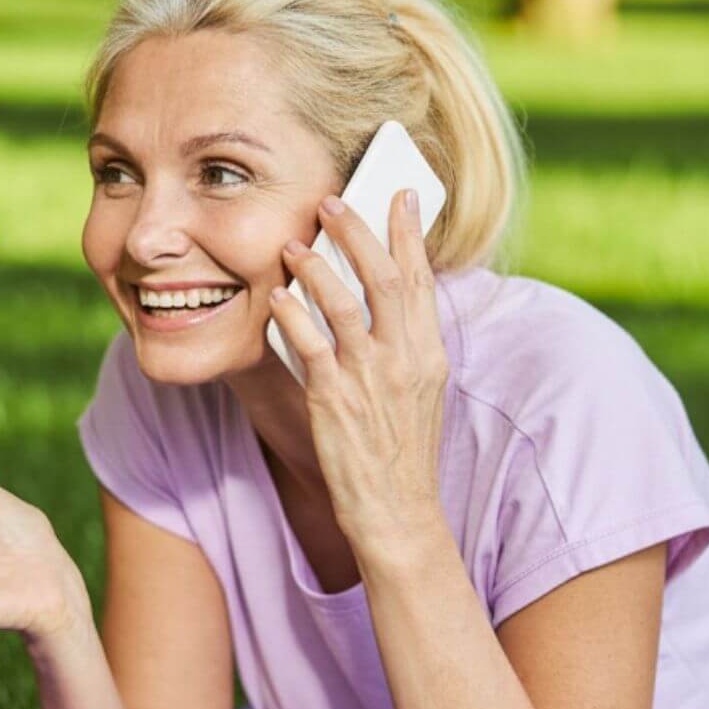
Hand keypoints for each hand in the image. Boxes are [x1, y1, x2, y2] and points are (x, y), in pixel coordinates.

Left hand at [268, 188, 450, 546]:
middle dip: (358, 232)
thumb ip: (403, 349)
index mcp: (429, 356)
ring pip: (344, 304)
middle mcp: (404, 361)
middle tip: (333, 200)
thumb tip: (377, 306)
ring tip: (294, 242)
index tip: (397, 194)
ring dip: (317, 266)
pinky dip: (293, 315)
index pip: (421, 281)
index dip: (408, 233)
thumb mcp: (418, 395)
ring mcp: (369, 379)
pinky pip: (310, 345)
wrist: (396, 513)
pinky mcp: (334, 401)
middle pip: (384, 278)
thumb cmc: (400, 455)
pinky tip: (279, 296)